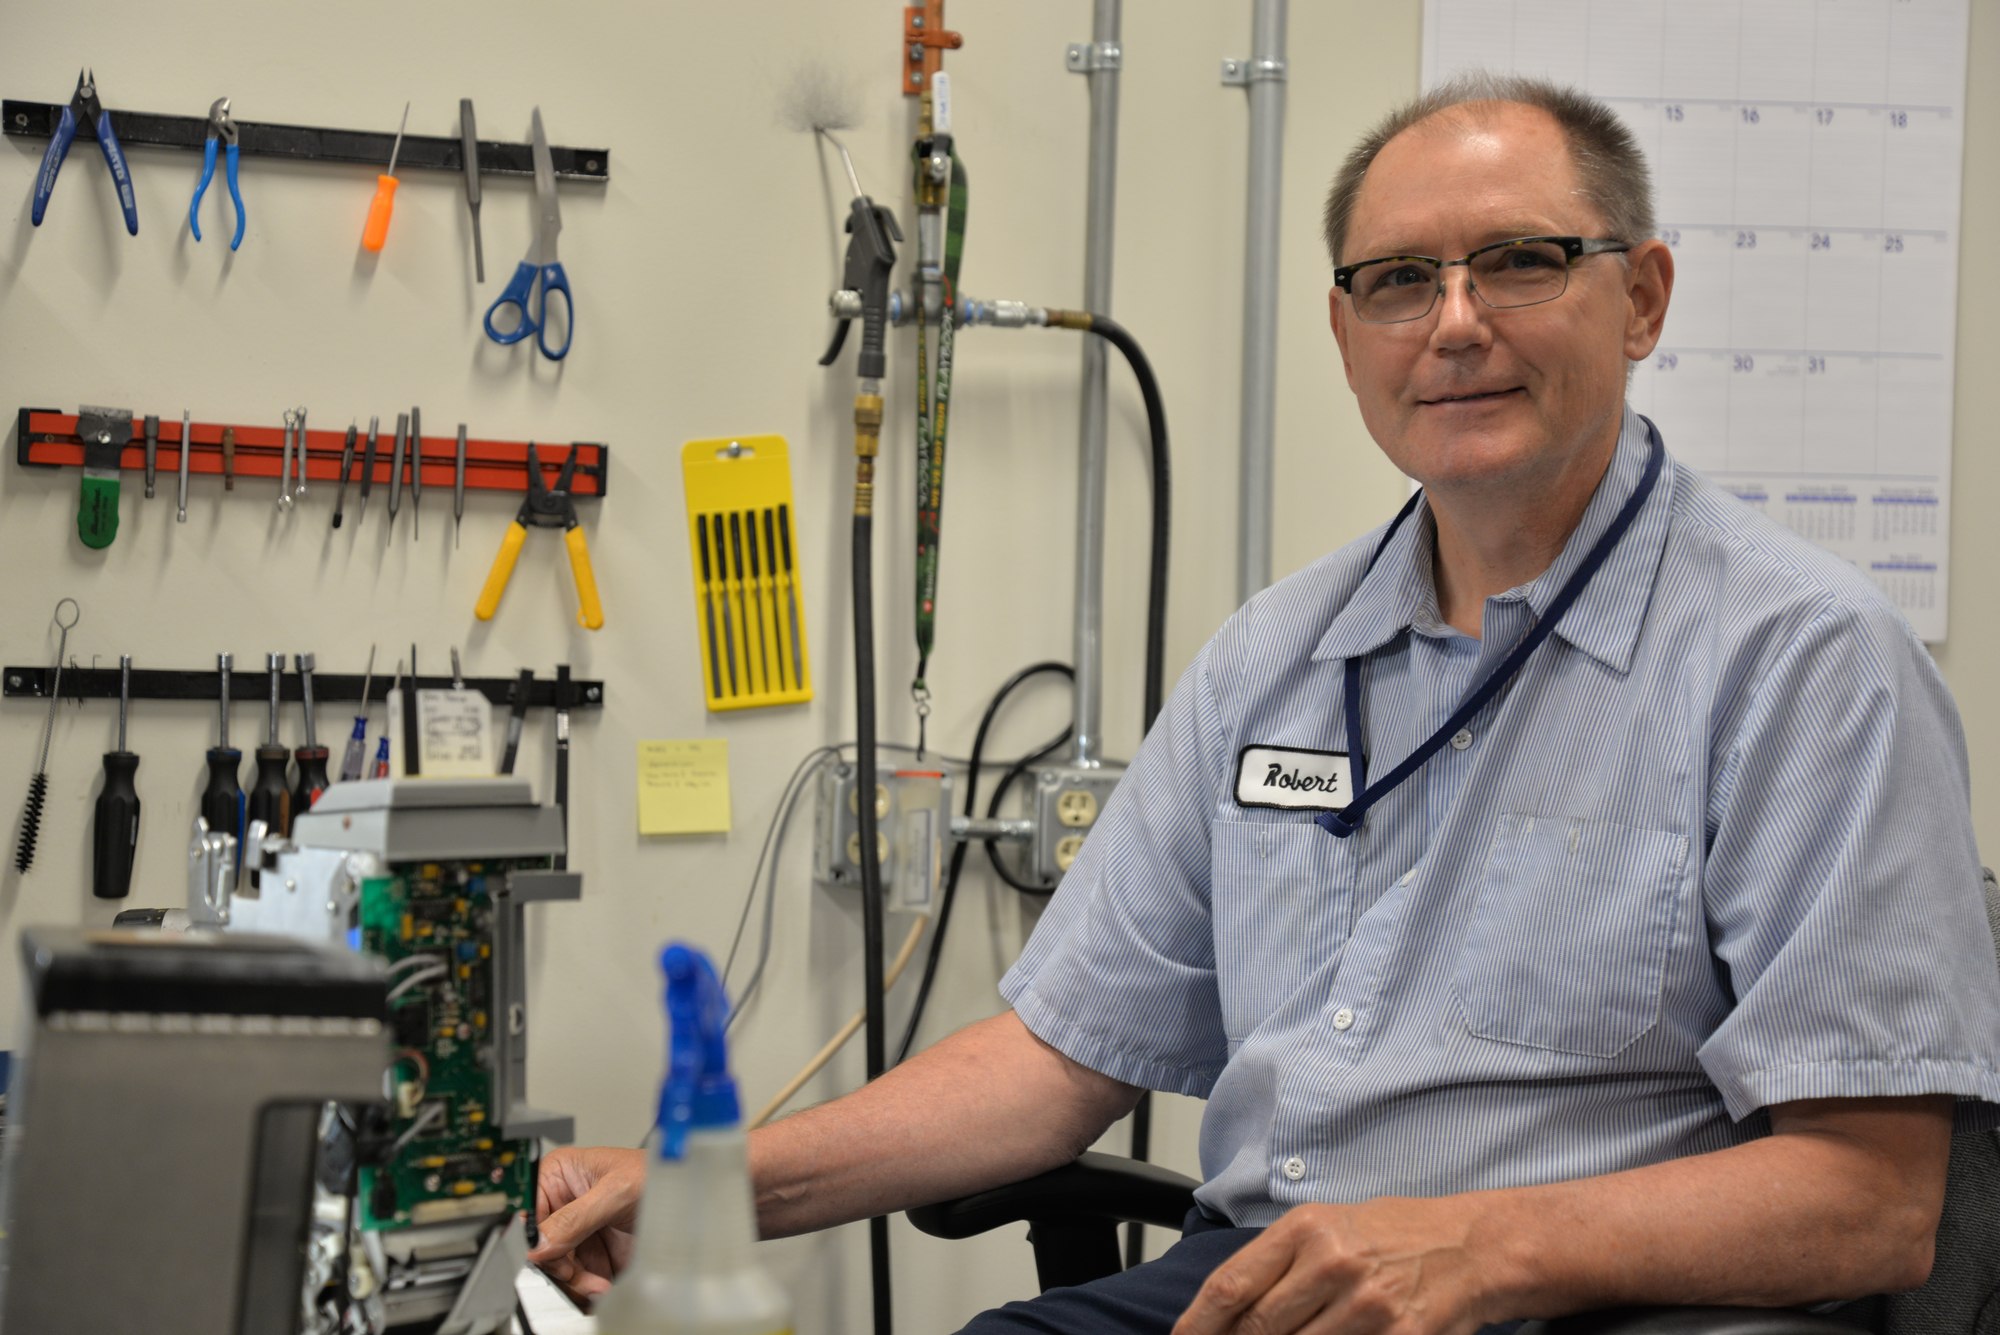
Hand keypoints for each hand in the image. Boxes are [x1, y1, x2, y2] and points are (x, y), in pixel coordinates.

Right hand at [528, 1145, 645, 1307]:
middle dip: (558, 1264)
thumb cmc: (659, 1175)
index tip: (542, 1254)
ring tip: (598, 1284)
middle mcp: (565, 1203)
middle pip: (540, 1244)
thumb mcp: (616, 1192)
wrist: (692, 1200)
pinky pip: (577, 1278)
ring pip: (556, 1266)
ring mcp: (579, 1229)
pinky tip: (603, 1286)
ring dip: (575, 1281)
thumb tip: (540, 1243)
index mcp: (560, 1174)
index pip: (529, 1209)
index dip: (533, 1234)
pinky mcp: (594, 1252)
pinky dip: (586, 1287)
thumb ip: (576, 1218)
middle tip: (575, 1274)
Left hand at [1173, 1198, 1484, 1334]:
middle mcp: (1333, 1263)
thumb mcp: (1328, 1225)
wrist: (1470, 1247)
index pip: (1232, 1285)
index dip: (1198, 1323)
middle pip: (1258, 1328)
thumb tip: (1227, 1309)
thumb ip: (1278, 1261)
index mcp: (1307, 1229)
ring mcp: (1368, 1305)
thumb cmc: (1394, 1235)